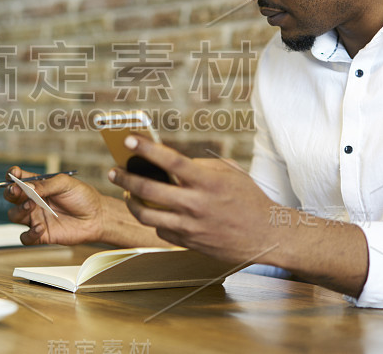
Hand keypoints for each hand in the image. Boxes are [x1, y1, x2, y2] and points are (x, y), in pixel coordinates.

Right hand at [4, 167, 105, 245]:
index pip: (18, 179)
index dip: (12, 175)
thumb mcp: (65, 184)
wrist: (97, 217)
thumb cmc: (83, 197)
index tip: (14, 174)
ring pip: (14, 215)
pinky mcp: (41, 235)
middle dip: (11, 192)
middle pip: (12, 197)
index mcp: (38, 186)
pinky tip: (41, 227)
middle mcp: (33, 201)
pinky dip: (29, 233)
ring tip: (31, 206)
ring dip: (19, 210)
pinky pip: (25, 237)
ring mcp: (36, 218)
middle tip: (17, 190)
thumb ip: (45, 185)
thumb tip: (27, 186)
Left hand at [108, 136, 278, 265]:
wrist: (268, 235)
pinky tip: (152, 212)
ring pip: (146, 214)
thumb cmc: (250, 199)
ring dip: (131, 201)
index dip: (146, 148)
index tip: (128, 140)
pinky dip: (154, 220)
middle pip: (148, 188)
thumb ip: (200, 166)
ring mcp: (191, 226)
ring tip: (127, 193)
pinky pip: (161, 230)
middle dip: (125, 177)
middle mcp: (196, 204)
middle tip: (114, 171)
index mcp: (207, 181)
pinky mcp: (189, 243)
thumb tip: (170, 162)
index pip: (170, 160)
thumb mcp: (229, 173)